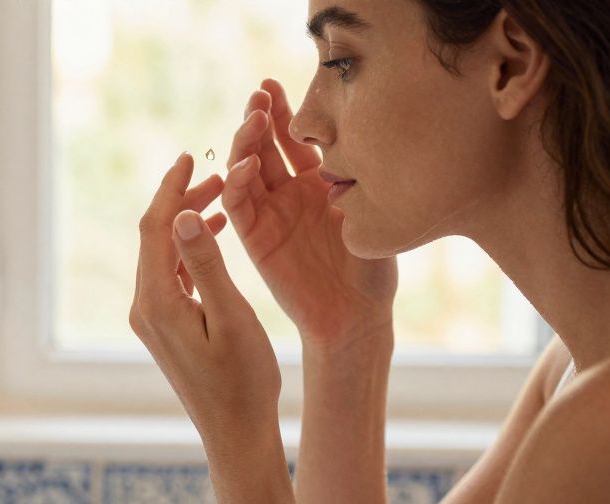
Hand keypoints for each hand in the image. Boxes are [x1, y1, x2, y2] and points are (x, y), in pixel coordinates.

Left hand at [131, 152, 281, 447]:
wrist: (236, 434)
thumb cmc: (243, 381)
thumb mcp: (232, 317)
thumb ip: (207, 264)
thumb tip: (181, 215)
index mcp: (157, 303)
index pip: (155, 229)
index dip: (171, 189)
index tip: (189, 155)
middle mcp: (146, 308)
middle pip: (155, 237)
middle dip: (182, 199)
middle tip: (219, 171)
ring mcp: (153, 319)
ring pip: (164, 254)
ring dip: (188, 223)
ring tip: (224, 196)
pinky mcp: (165, 327)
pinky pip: (172, 274)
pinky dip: (191, 249)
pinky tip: (214, 235)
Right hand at [223, 78, 397, 351]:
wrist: (357, 314)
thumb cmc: (372, 267)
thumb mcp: (370, 206)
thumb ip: (350, 170)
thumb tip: (342, 131)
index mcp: (318, 183)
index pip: (295, 139)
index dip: (283, 112)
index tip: (274, 84)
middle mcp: (289, 195)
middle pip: (265, 147)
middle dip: (259, 118)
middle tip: (259, 95)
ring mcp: (270, 215)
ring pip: (246, 170)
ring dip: (244, 143)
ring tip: (252, 119)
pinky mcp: (255, 240)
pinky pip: (239, 205)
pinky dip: (237, 183)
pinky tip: (246, 164)